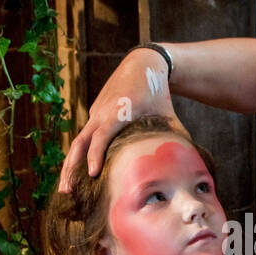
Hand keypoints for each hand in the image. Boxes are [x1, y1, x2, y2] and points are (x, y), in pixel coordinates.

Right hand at [59, 47, 182, 192]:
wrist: (142, 63)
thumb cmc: (157, 92)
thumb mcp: (168, 115)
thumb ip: (175, 137)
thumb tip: (189, 162)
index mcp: (119, 112)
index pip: (101, 137)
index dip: (96, 155)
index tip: (92, 174)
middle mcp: (102, 113)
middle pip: (80, 142)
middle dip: (71, 168)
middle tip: (66, 191)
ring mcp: (96, 113)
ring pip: (79, 141)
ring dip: (71, 165)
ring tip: (67, 188)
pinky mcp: (95, 113)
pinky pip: (86, 135)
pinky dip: (80, 154)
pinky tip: (79, 173)